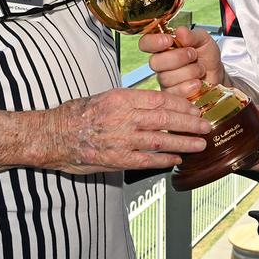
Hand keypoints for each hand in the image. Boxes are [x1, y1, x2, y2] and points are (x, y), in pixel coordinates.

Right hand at [45, 88, 210, 173]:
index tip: (195, 108)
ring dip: (184, 143)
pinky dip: (164, 160)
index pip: (160, 99)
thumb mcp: (103, 97)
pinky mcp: (116, 159)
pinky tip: (176, 160)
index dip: (182, 104)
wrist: (51, 135)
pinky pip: (147, 160)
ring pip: (161, 141)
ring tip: (200, 144)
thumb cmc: (75, 115)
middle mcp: (124, 118)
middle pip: (166, 119)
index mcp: (121, 98)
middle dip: (191, 123)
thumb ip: (128, 101)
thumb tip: (154, 104)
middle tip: (207, 126)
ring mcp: (121, 140)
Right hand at [139, 27, 224, 97]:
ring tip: (200, 69)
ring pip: (166, 77)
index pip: (146, 43)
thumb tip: (180, 31)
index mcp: (164, 47)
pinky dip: (189, 86)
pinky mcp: (172, 96)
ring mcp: (165, 81)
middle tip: (193, 55)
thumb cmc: (207, 57)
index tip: (168, 40)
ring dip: (189, 72)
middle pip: (155, 62)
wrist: (218, 76)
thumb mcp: (204, 40)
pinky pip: (174, 92)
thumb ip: (192, 35)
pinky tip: (198, 82)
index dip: (153, 42)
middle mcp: (161, 64)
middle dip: (177, 58)